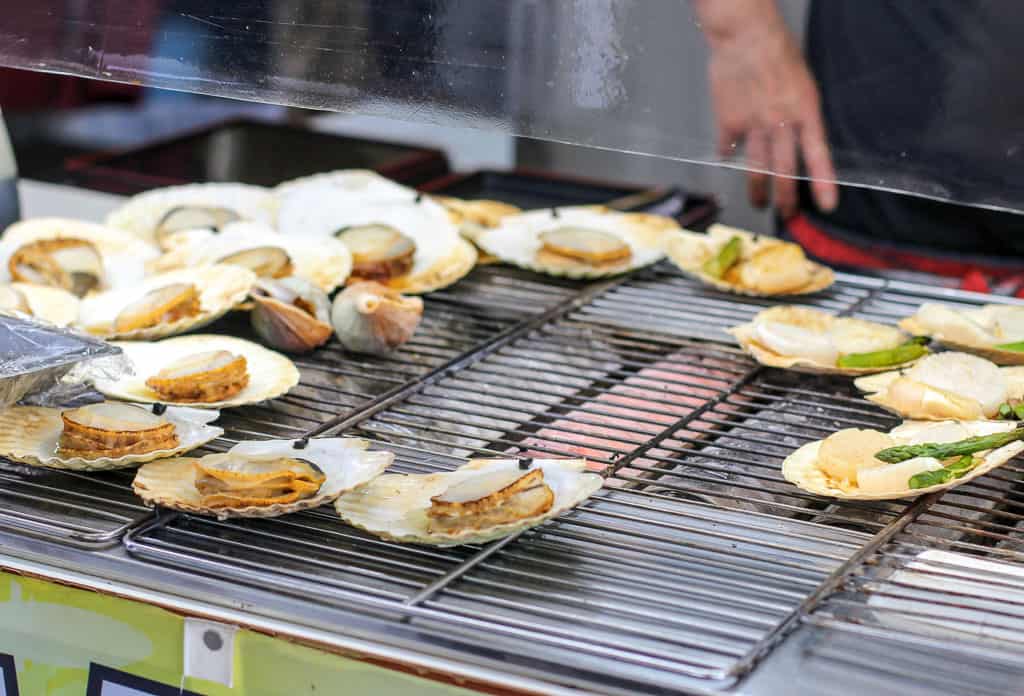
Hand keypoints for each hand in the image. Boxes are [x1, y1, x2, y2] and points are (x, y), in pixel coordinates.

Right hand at [696, 0, 837, 217]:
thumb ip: (798, 112)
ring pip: (756, 167)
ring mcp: (752, 124)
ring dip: (758, 189)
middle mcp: (780, 122)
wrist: (744, 35)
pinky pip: (729, 147)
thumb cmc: (776, 50)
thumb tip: (796, 136)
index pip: (818, 155)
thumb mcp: (801, 80)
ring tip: (758, 203)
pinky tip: (727, 159)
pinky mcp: (728, 121)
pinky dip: (728, 154)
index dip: (824, 183)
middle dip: (786, 198)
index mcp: (804, 110)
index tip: (827, 205)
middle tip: (787, 215)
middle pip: (784, 170)